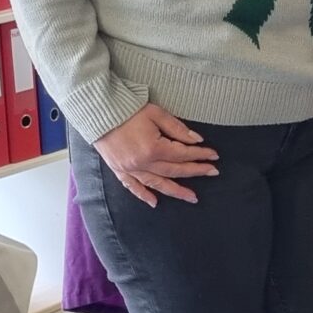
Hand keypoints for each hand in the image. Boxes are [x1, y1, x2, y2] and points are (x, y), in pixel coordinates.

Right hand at [94, 103, 219, 206]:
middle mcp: (142, 163)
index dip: (200, 155)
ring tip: (191, 197)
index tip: (214, 156)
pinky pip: (133, 187)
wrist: (98, 112)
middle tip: (212, 172)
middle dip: (195, 171)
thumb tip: (197, 140)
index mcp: (153, 148)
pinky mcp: (118, 170)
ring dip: (175, 191)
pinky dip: (143, 195)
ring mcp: (129, 169)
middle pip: (174, 171)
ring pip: (157, 184)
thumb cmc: (128, 109)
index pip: (182, 154)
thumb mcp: (156, 114)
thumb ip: (178, 129)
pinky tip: (155, 202)